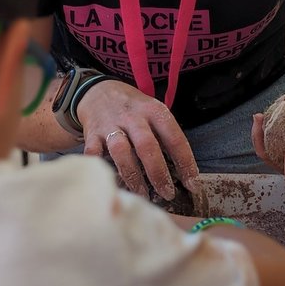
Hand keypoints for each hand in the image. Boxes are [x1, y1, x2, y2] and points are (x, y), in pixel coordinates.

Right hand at [77, 79, 199, 202]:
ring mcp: (110, 125)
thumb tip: (182, 171)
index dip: (186, 163)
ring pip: (122, 153)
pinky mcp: (92, 134)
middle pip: (147, 147)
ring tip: (142, 194)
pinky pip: (94, 154)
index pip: (175, 138)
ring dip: (133, 177)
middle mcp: (133, 117)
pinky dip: (101, 170)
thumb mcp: (152, 111)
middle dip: (159, 174)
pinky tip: (112, 184)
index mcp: (153, 110)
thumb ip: (164, 135)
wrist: (98, 91)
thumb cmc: (132, 108)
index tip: (192, 184)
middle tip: (167, 193)